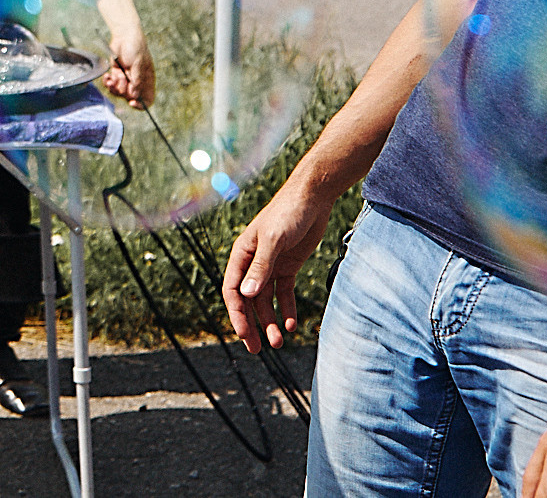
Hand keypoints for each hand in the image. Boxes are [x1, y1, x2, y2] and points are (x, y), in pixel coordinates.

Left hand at [96, 0, 152, 108]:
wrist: (124, 35)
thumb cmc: (136, 47)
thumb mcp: (138, 63)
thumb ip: (136, 79)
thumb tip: (134, 96)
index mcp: (147, 80)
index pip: (147, 99)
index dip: (141, 104)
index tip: (132, 102)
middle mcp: (137, 82)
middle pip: (130, 97)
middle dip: (123, 91)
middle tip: (120, 80)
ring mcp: (126, 78)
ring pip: (119, 92)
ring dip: (114, 87)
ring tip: (113, 77)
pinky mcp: (116, 74)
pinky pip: (111, 84)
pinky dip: (108, 82)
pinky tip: (107, 76)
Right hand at [222, 181, 333, 351]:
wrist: (313, 197)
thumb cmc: (288, 212)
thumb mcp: (274, 240)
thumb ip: (260, 268)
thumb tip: (245, 295)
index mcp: (242, 254)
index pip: (233, 290)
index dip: (237, 314)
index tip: (244, 335)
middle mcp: (253, 262)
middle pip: (248, 300)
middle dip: (252, 325)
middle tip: (258, 349)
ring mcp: (271, 265)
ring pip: (266, 300)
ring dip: (271, 321)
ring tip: (280, 342)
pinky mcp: (288, 266)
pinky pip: (284, 293)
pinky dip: (287, 309)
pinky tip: (293, 325)